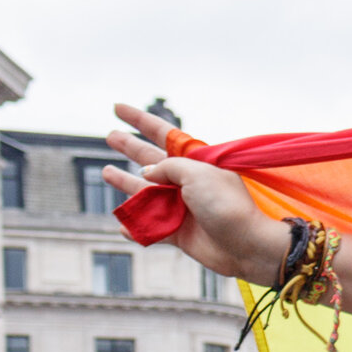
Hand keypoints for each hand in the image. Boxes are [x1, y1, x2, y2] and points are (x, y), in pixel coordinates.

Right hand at [105, 104, 286, 281]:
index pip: (164, 135)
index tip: (118, 107)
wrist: (244, 244)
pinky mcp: (178, 233)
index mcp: (195, 163)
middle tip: (111, 136)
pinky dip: (136, 226)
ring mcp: (181, 208)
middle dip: (130, 148)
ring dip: (125, 183)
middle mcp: (187, 183)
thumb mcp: (198, 173)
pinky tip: (123, 225)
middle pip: (150, 160)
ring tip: (106, 172)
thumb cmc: (225, 204)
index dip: (140, 120)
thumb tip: (146, 173)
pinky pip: (151, 227)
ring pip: (145, 193)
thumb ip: (168, 167)